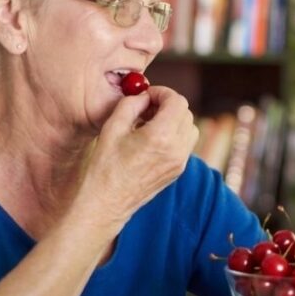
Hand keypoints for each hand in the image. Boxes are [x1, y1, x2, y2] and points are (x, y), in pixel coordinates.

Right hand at [75, 86, 197, 227]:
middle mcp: (176, 150)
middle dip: (168, 105)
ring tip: (149, 123)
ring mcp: (179, 162)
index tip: (148, 95)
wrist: (106, 202)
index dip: (163, 93)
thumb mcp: (112, 127)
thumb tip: (145, 96)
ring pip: (189, 128)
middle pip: (186, 113)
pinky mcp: (177, 171)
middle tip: (146, 108)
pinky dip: (174, 135)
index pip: (178, 102)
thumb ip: (131, 104)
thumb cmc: (105, 166)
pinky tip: (152, 139)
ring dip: (173, 120)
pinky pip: (185, 144)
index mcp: (160, 137)